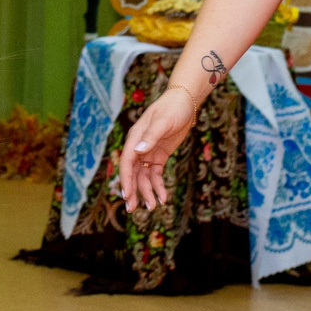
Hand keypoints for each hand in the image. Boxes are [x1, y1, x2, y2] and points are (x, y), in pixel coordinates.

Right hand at [115, 85, 204, 213]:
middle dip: (133, 191)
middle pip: (133, 173)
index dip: (126, 179)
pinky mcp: (159, 156)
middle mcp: (139, 147)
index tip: (126, 195)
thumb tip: (138, 152)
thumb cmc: (173, 108)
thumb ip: (151, 136)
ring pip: (144, 177)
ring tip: (153, 207)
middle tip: (132, 209)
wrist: (185, 102)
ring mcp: (149, 152)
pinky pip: (156, 175)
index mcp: (136, 138)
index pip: (127, 162)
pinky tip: (163, 197)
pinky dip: (158, 186)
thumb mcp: (163, 121)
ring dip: (147, 191)